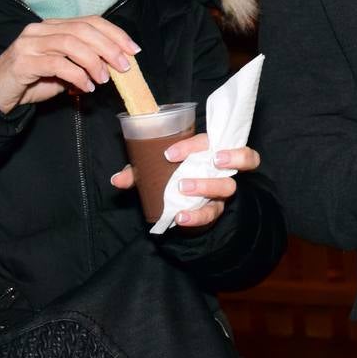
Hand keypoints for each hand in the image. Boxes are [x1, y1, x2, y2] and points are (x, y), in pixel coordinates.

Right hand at [0, 16, 140, 113]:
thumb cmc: (33, 82)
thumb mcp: (64, 70)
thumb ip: (85, 63)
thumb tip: (115, 65)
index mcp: (53, 26)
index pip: (90, 21)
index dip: (115, 33)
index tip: (133, 50)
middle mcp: (41, 29)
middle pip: (83, 29)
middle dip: (109, 47)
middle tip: (124, 67)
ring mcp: (29, 43)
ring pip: (71, 43)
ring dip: (94, 62)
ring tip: (104, 79)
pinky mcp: (22, 62)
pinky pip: (57, 64)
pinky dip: (77, 75)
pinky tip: (86, 87)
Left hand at [110, 133, 262, 227]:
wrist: (180, 202)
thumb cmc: (172, 174)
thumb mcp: (155, 169)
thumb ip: (139, 172)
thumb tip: (117, 180)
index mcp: (209, 148)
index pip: (210, 140)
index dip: (192, 145)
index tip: (168, 154)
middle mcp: (222, 166)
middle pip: (240, 158)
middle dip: (220, 161)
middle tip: (190, 166)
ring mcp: (223, 188)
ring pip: (229, 186)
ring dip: (207, 187)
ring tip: (184, 190)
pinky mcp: (217, 208)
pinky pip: (213, 212)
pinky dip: (196, 216)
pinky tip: (180, 217)